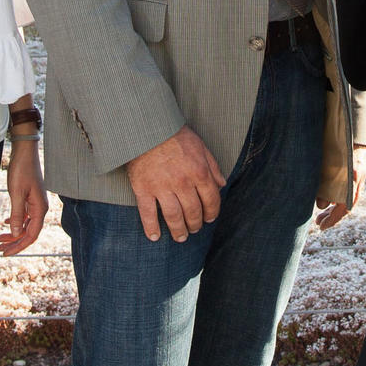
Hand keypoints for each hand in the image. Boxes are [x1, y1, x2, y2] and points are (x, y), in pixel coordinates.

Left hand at [0, 140, 46, 254]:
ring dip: (13, 233)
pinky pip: (24, 216)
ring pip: (25, 225)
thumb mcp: (16, 193)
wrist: (25, 152)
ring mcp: (35, 203)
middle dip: (14, 242)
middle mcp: (40, 208)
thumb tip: (16, 234)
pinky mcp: (30, 198)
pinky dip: (15, 222)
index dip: (19, 246)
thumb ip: (17, 215)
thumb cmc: (22, 170)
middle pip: (28, 232)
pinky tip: (6, 224)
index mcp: (40, 209)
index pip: (31, 235)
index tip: (6, 252)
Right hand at [124, 127, 226, 241]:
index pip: (211, 200)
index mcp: (199, 172)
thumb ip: (213, 167)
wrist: (146, 128)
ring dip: (179, 231)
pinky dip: (151, 228)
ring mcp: (162, 188)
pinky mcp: (143, 189)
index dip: (212, 213)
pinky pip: (148, 214)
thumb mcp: (201, 146)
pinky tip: (155, 237)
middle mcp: (182, 183)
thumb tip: (222, 184)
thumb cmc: (175, 135)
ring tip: (181, 237)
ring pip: (173, 217)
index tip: (210, 219)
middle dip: (196, 224)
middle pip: (193, 212)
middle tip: (195, 229)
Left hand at [316, 144, 365, 228]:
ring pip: (345, 202)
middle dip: (330, 217)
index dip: (332, 220)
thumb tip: (321, 205)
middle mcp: (355, 187)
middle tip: (318, 222)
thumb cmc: (343, 151)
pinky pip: (346, 194)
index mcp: (351, 187)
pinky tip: (329, 201)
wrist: (355, 138)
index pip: (343, 210)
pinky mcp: (355, 178)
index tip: (321, 227)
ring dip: (333, 209)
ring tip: (321, 215)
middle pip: (344, 208)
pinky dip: (337, 200)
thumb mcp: (331, 169)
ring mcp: (356, 183)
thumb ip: (326, 187)